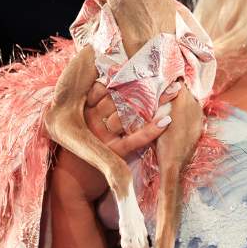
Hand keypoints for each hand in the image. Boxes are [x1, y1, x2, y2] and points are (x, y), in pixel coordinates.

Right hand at [51, 80, 183, 200]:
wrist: (72, 186)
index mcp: (85, 109)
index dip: (126, 73)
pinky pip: (134, 139)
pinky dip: (151, 130)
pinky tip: (167, 120)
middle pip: (122, 96)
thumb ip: (96, 104)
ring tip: (174, 91)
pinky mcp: (112, 153)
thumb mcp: (85, 124)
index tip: (144, 62)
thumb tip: (114, 81)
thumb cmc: (82, 151)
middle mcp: (92, 119)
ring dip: (154, 102)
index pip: (107, 84)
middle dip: (145, 83)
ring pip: (130, 113)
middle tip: (167, 72)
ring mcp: (102, 135)